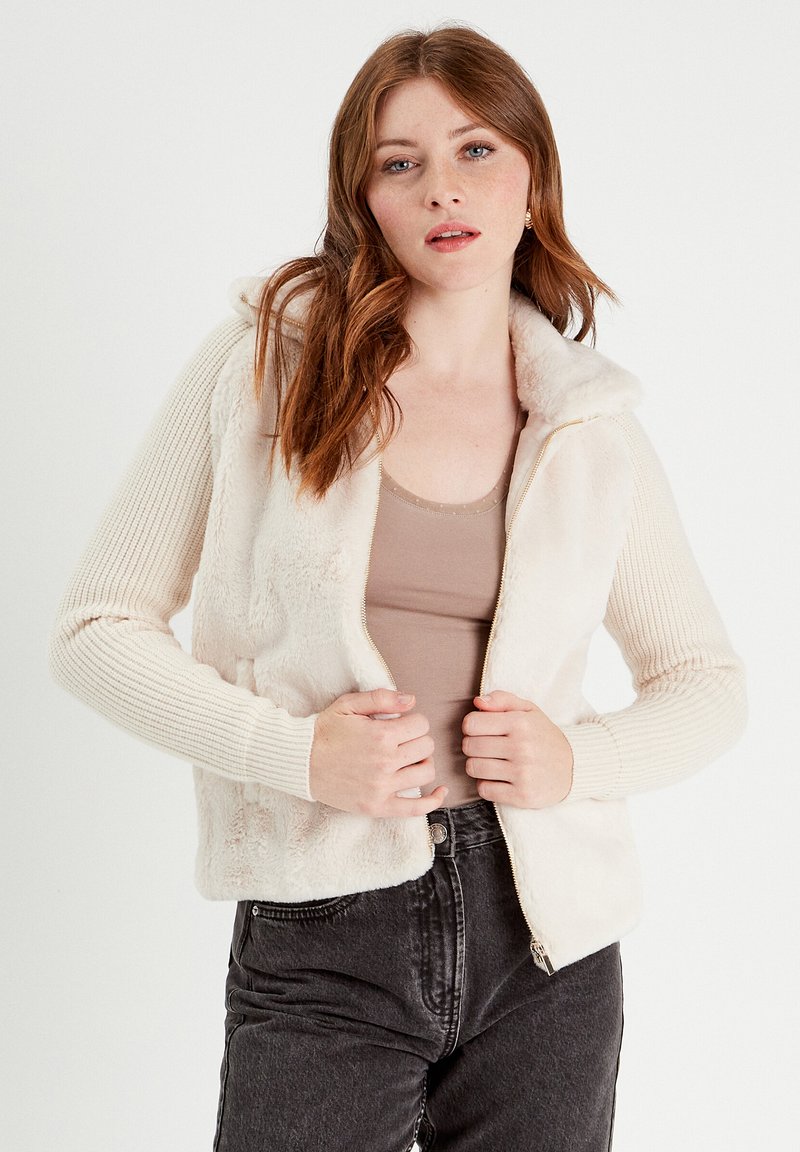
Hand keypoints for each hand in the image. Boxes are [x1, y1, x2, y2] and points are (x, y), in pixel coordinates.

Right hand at [310, 688, 446, 816]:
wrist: (300, 762)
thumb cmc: (324, 731)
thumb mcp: (349, 704)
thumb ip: (382, 698)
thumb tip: (412, 700)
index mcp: (381, 735)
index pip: (421, 724)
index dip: (413, 720)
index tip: (401, 723)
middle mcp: (386, 762)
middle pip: (426, 747)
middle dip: (417, 739)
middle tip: (402, 740)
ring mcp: (382, 787)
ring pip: (426, 772)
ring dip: (422, 762)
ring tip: (409, 759)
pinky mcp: (377, 806)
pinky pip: (415, 808)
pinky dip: (433, 800)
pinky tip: (440, 790)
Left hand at [461, 690, 573, 807]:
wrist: (574, 767)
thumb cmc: (543, 736)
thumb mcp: (528, 710)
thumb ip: (502, 699)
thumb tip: (478, 702)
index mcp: (520, 723)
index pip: (471, 723)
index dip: (471, 726)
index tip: (481, 730)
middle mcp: (522, 748)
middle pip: (469, 746)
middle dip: (472, 746)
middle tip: (486, 747)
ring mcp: (522, 773)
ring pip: (473, 768)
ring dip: (477, 766)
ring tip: (491, 762)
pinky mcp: (522, 795)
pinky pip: (484, 790)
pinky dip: (486, 785)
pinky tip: (498, 778)